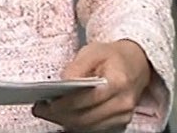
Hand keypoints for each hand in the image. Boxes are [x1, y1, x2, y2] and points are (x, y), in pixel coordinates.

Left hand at [32, 40, 151, 131]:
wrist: (136, 63)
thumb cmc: (113, 55)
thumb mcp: (93, 51)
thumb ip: (76, 67)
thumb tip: (62, 83)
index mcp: (118, 82)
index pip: (87, 99)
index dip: (64, 104)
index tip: (46, 102)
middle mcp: (123, 103)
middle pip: (86, 118)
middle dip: (60, 115)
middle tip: (40, 109)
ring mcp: (123, 116)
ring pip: (88, 127)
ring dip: (66, 122)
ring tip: (48, 112)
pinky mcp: (120, 122)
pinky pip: (94, 128)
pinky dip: (77, 123)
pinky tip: (63, 115)